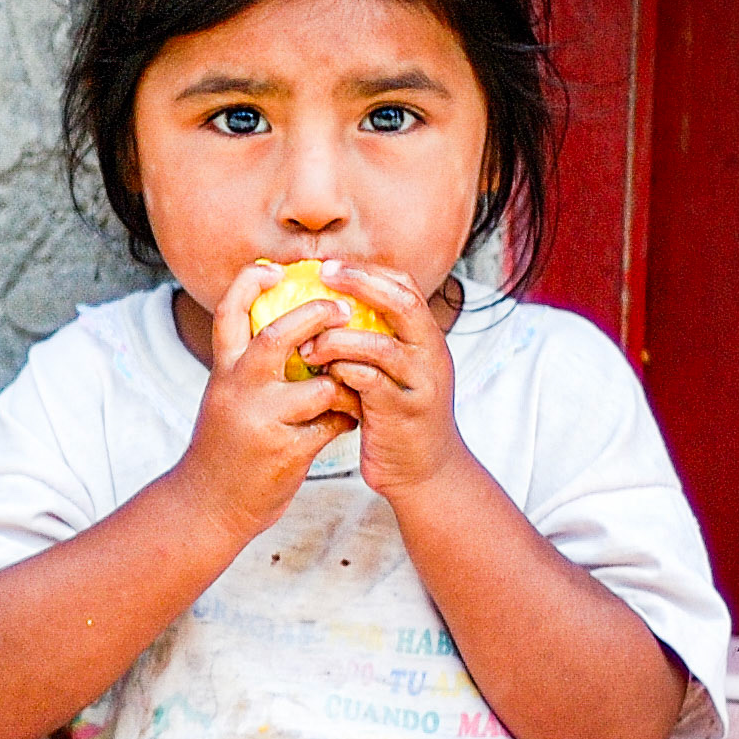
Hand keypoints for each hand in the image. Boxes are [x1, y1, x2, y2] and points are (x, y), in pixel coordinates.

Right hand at [178, 263, 361, 538]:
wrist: (206, 507)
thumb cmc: (223, 449)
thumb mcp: (223, 399)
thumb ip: (247, 368)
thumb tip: (289, 330)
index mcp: (223, 373)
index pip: (229, 312)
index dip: (251, 282)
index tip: (275, 268)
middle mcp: (238, 391)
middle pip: (278, 336)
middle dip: (316, 315)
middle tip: (343, 309)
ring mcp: (263, 422)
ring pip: (320, 386)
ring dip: (344, 384)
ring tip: (353, 386)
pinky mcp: (287, 453)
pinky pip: (332, 424)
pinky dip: (346, 419)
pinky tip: (348, 421)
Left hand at [297, 261, 465, 501]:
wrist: (423, 473)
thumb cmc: (396, 418)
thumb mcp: (392, 373)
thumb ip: (373, 342)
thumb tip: (328, 309)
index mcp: (426, 339)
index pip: (404, 286)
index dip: (367, 271)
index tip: (328, 265)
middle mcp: (430, 355)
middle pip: (401, 302)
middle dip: (359, 284)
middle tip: (320, 277)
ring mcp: (420, 384)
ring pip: (382, 345)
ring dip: (338, 339)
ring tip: (308, 346)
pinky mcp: (403, 414)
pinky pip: (371, 383)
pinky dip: (343, 374)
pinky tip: (322, 376)